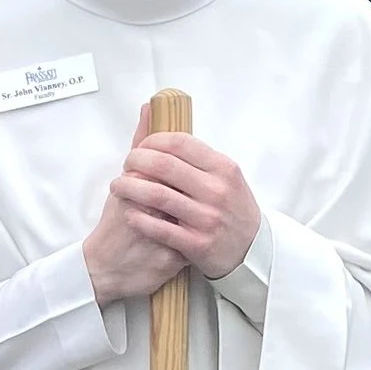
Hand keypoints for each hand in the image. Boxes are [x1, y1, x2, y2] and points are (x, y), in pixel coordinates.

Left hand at [84, 130, 260, 299]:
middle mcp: (216, 190)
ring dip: (129, 188)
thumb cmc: (233, 208)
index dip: (153, 141)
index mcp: (223, 168)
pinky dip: (139, 218)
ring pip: (157, 195)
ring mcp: (207, 218)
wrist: (252, 250)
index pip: (180, 142)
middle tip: (126, 164)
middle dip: (136, 161)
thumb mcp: (226, 176)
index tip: (141, 147)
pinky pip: (160, 228)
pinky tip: (129, 214)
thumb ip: (198, 155)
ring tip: (118, 187)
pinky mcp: (197, 244)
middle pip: (164, 165)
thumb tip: (160, 119)